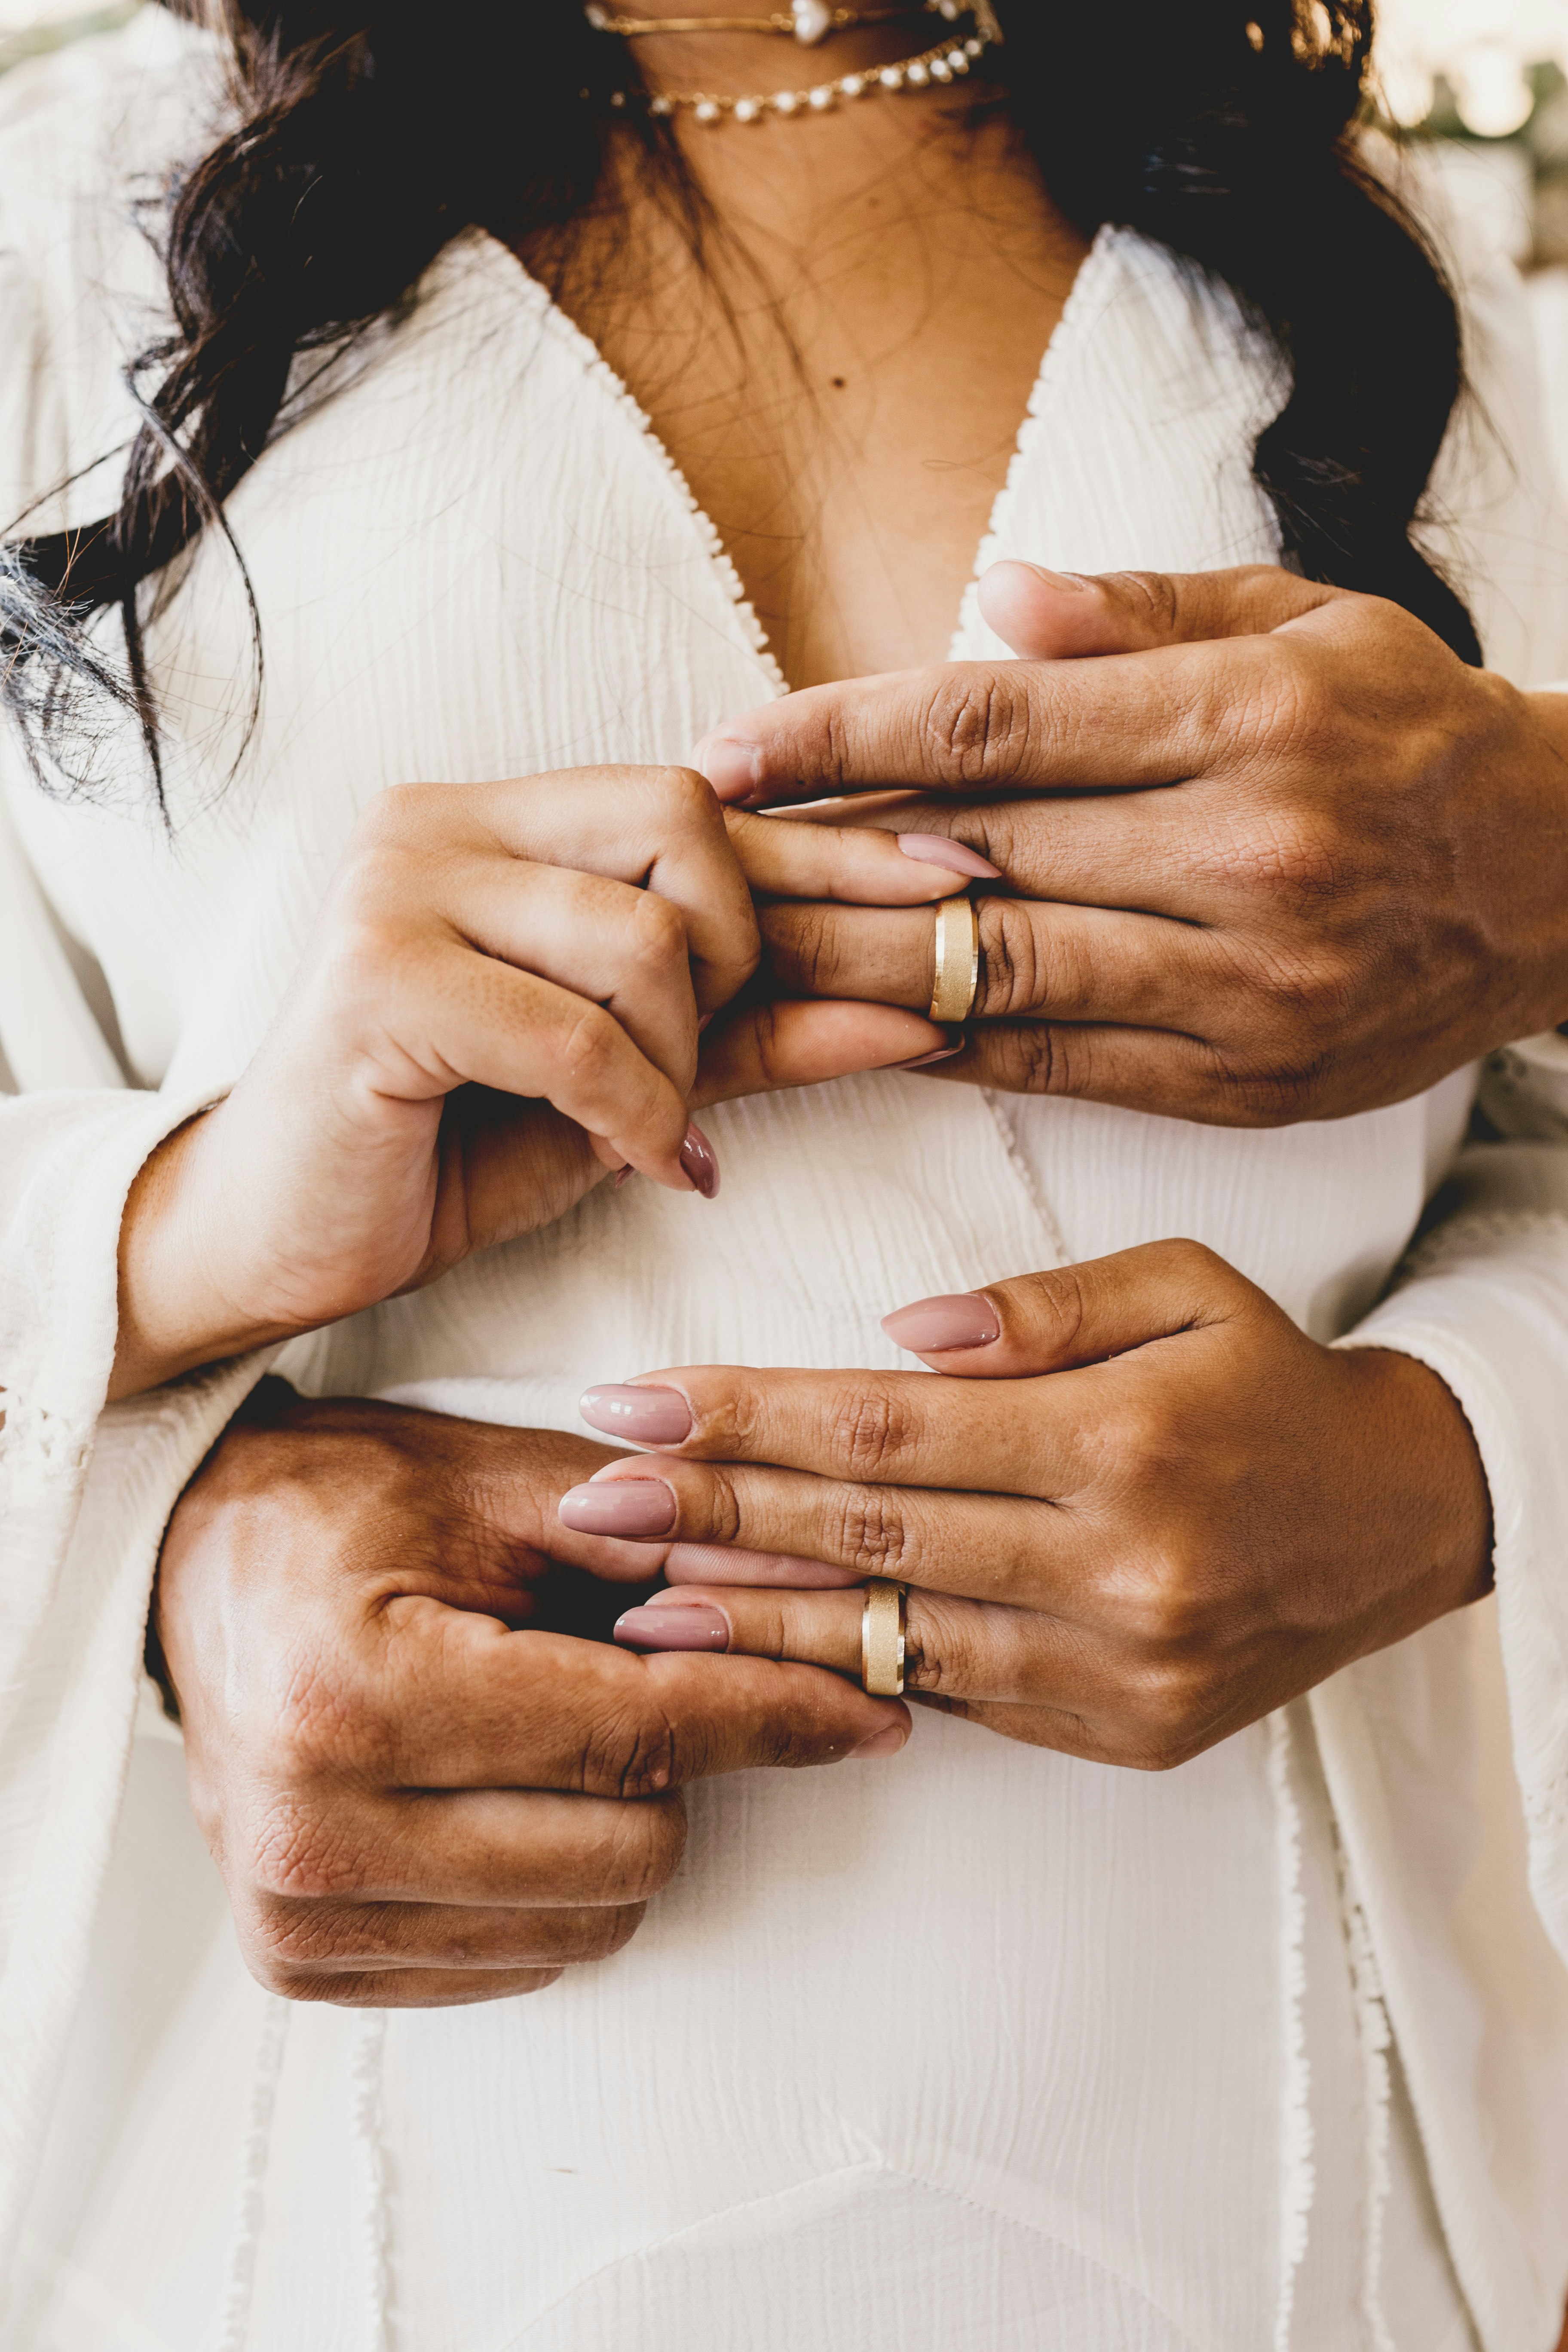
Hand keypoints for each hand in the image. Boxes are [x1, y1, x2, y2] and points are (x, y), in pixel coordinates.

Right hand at [113, 765, 963, 1397]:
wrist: (272, 1237)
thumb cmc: (447, 1149)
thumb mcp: (630, 1083)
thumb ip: (755, 1033)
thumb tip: (918, 1007)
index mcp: (499, 822)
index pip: (704, 798)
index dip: (839, 842)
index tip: (962, 877)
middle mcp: (441, 822)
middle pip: (685, 822)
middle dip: (740, 956)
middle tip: (704, 1061)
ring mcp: (396, 888)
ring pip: (640, 935)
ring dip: (680, 1057)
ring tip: (648, 1128)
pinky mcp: (374, 980)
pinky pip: (576, 1034)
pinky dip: (633, 1114)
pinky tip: (637, 1163)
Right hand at [153, 1388, 907, 2005]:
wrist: (189, 1564)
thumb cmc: (345, 1505)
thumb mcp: (502, 1486)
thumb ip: (669, 1541)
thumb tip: (828, 1587)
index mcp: (353, 1695)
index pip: (633, 1732)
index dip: (773, 1712)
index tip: (869, 1705)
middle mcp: (314, 1829)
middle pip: (630, 1848)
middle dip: (676, 1761)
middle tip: (641, 1673)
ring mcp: (301, 1915)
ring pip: (591, 1921)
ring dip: (619, 1824)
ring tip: (557, 1724)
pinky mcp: (305, 1966)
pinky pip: (521, 1962)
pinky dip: (552, 1881)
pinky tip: (505, 1789)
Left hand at [563, 1243, 1493, 1765]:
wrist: (1401, 1520)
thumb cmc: (1271, 1380)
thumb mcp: (1185, 1288)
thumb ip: (1041, 1308)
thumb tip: (899, 1337)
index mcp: (1123, 1437)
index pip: (887, 1427)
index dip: (745, 1416)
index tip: (632, 1406)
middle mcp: (1118, 1565)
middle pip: (869, 1534)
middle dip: (711, 1515)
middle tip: (588, 1504)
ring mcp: (1119, 1666)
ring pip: (895, 1639)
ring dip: (752, 1617)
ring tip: (631, 1601)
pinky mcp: (1124, 1733)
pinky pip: (958, 1695)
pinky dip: (850, 1671)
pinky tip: (759, 1650)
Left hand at [696, 562, 1567, 1124]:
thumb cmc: (1412, 726)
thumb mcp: (1308, 618)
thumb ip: (1146, 609)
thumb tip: (993, 595)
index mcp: (1247, 719)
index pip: (993, 721)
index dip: (840, 734)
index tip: (726, 748)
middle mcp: (1245, 855)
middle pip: (975, 857)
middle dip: (814, 860)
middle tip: (691, 862)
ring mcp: (1247, 984)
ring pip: (1002, 975)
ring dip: (850, 969)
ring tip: (734, 957)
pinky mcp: (1247, 1082)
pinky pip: (1061, 1068)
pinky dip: (947, 1048)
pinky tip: (849, 1032)